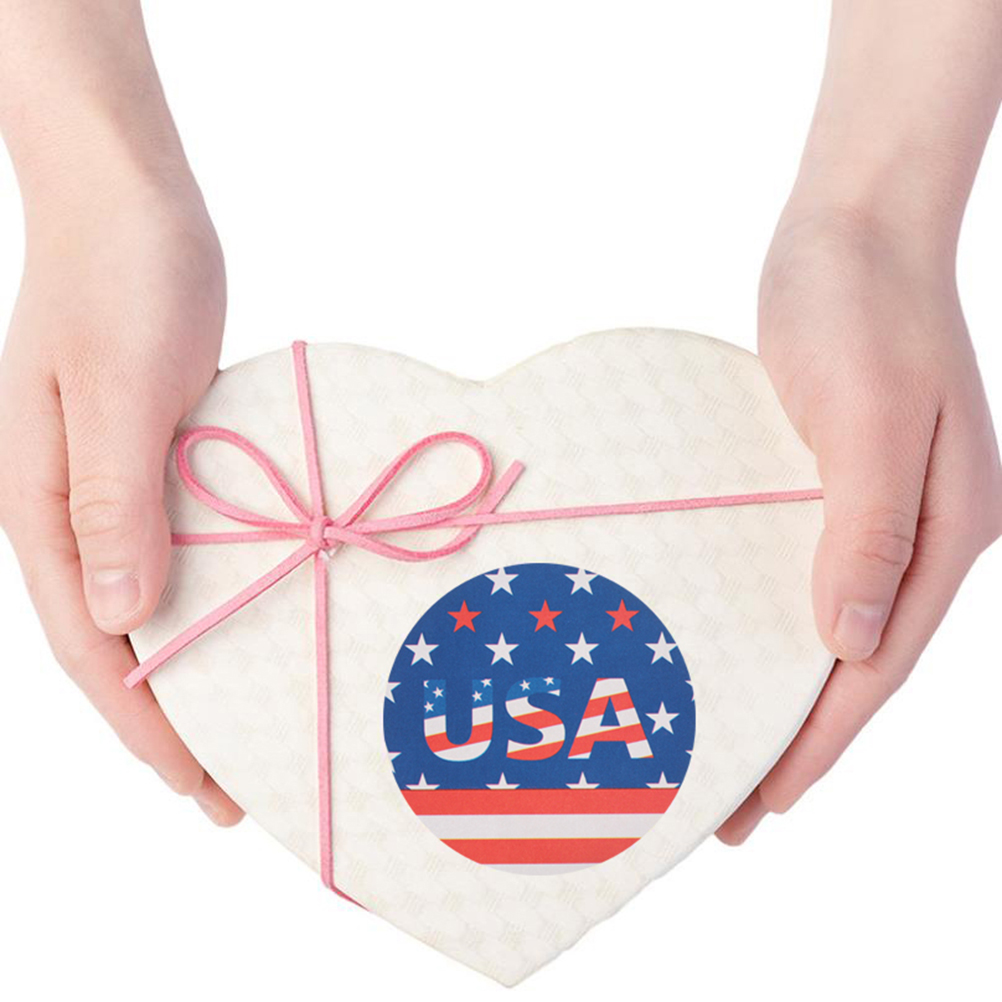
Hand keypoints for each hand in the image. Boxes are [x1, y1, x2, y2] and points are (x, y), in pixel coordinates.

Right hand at [0, 169, 242, 824]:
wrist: (132, 199)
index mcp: (44, 505)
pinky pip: (182, 550)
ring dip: (192, 669)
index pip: (93, 647)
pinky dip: (210, 601)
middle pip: (119, 642)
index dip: (144, 726)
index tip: (200, 786)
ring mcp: (112, 485)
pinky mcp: (154, 460)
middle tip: (231, 789)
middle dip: (169, 721)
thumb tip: (121, 621)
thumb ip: (116, 502)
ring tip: (243, 724)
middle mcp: (70, 509)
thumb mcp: (121, 388)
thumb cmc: (124, 276)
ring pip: (151, 603)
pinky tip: (249, 622)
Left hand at [716, 206, 1001, 842]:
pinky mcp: (832, 481)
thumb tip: (850, 642)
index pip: (875, 663)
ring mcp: (876, 508)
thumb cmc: (859, 307)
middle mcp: (916, 532)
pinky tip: (735, 643)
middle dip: (798, 738)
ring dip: (785, 688)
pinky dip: (772, 620)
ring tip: (731, 746)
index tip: (767, 802)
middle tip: (735, 807)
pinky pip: (801, 572)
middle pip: (852, 660)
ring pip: (828, 624)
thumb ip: (867, 531)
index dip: (821, 740)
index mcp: (942, 530)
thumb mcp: (867, 415)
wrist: (851, 227)